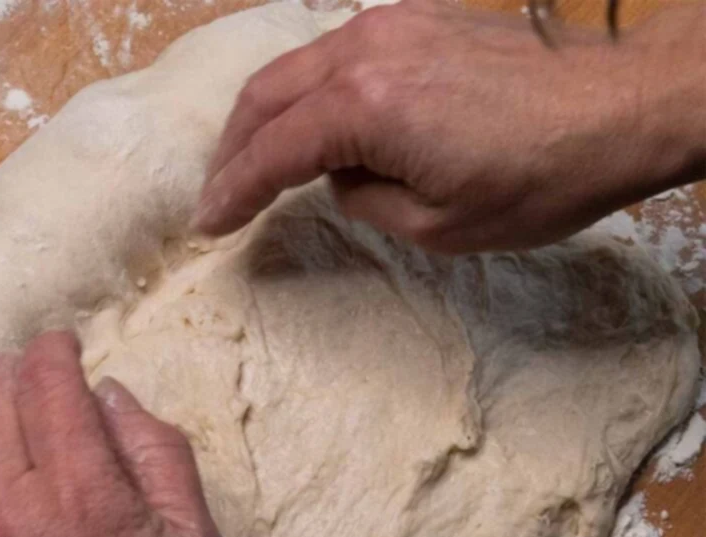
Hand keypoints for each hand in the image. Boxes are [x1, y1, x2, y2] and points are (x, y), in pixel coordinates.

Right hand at [194, 0, 705, 252]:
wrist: (619, 108)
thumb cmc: (538, 178)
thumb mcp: (437, 225)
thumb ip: (363, 200)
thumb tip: (341, 175)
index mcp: (366, 107)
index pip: (271, 152)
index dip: (232, 192)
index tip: (208, 223)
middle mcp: (365, 51)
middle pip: (265, 97)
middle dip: (232, 149)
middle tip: (218, 192)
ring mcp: (390, 25)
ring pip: (294, 67)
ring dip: (263, 115)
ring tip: (251, 159)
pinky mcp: (416, 19)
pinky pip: (333, 52)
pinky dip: (305, 89)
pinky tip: (306, 116)